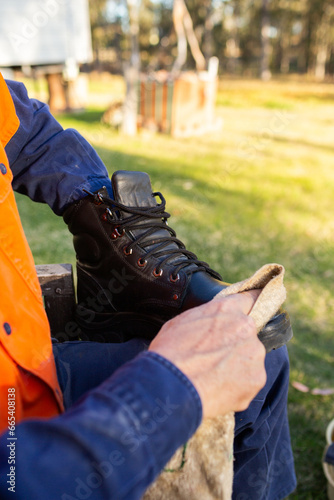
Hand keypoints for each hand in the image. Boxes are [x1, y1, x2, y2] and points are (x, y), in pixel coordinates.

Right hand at [149, 290, 265, 417]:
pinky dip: (239, 386)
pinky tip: (219, 389)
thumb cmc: (169, 353)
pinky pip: (250, 380)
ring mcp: (254, 353)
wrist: (172, 386)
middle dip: (235, 343)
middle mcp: (246, 327)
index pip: (250, 298)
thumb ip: (205, 318)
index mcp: (227, 309)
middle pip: (247, 333)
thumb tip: (210, 324)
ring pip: (250, 358)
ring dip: (237, 365)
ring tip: (214, 377)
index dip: (250, 304)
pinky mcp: (257, 378)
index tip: (254, 308)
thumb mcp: (181, 322)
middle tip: (215, 357)